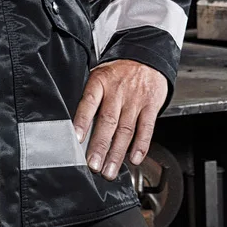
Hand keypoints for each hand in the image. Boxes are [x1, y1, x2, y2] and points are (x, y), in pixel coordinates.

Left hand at [72, 59, 166, 178]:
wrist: (146, 56)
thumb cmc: (118, 72)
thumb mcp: (99, 75)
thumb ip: (90, 99)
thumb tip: (75, 128)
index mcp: (100, 82)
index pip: (89, 103)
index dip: (82, 121)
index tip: (76, 138)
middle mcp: (118, 91)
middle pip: (108, 121)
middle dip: (100, 146)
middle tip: (93, 165)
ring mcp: (135, 99)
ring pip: (125, 129)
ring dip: (117, 153)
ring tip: (109, 170)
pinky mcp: (151, 105)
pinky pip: (146, 128)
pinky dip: (141, 145)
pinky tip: (134, 158)